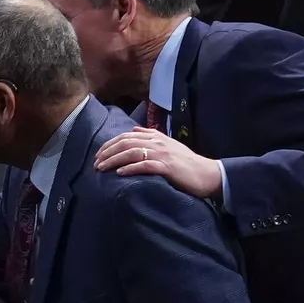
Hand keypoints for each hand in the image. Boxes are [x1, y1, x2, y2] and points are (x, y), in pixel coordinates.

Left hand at [94, 127, 223, 198]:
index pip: (127, 136)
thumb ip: (151, 136)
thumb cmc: (185, 162)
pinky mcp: (167, 167)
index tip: (98, 154)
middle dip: (107, 152)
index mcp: (156, 137)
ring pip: (132, 153)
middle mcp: (157, 143)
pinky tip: (120, 173)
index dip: (109, 144)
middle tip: (95, 163)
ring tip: (101, 168)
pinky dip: (130, 168)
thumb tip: (134, 129)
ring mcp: (162, 154)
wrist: (207, 173)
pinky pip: (145, 166)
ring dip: (113, 160)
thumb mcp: (168, 145)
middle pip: (125, 143)